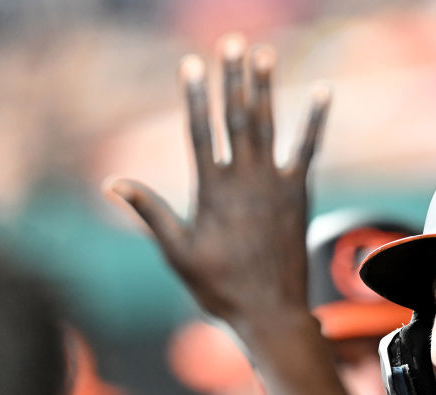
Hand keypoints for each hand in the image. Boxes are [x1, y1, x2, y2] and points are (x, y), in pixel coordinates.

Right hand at [104, 33, 329, 337]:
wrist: (271, 312)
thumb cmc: (220, 287)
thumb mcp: (177, 252)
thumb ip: (149, 212)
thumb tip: (112, 184)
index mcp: (212, 191)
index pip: (200, 132)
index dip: (195, 95)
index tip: (191, 63)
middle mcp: (244, 180)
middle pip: (236, 118)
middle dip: (233, 78)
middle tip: (232, 42)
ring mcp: (274, 184)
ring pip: (268, 126)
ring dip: (266, 88)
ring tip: (264, 53)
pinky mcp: (298, 193)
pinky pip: (308, 148)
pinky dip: (315, 120)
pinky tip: (323, 91)